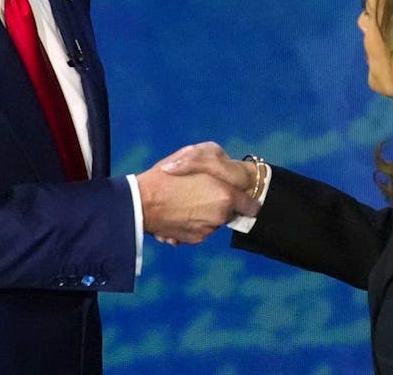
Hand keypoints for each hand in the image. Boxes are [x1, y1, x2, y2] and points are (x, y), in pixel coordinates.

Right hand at [135, 142, 259, 244]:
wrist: (141, 202)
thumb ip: (218, 161)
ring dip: (206, 213)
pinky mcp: (194, 239)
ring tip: (185, 200)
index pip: (251, 206)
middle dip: (221, 203)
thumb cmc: (167, 175)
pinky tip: (179, 211)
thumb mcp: (194, 154)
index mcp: (225, 196)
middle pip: (229, 212)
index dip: (246, 199)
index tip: (240, 196)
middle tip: (201, 192)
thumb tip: (227, 168)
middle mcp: (220, 217)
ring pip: (215, 221)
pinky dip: (194, 223)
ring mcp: (208, 230)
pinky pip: (201, 229)